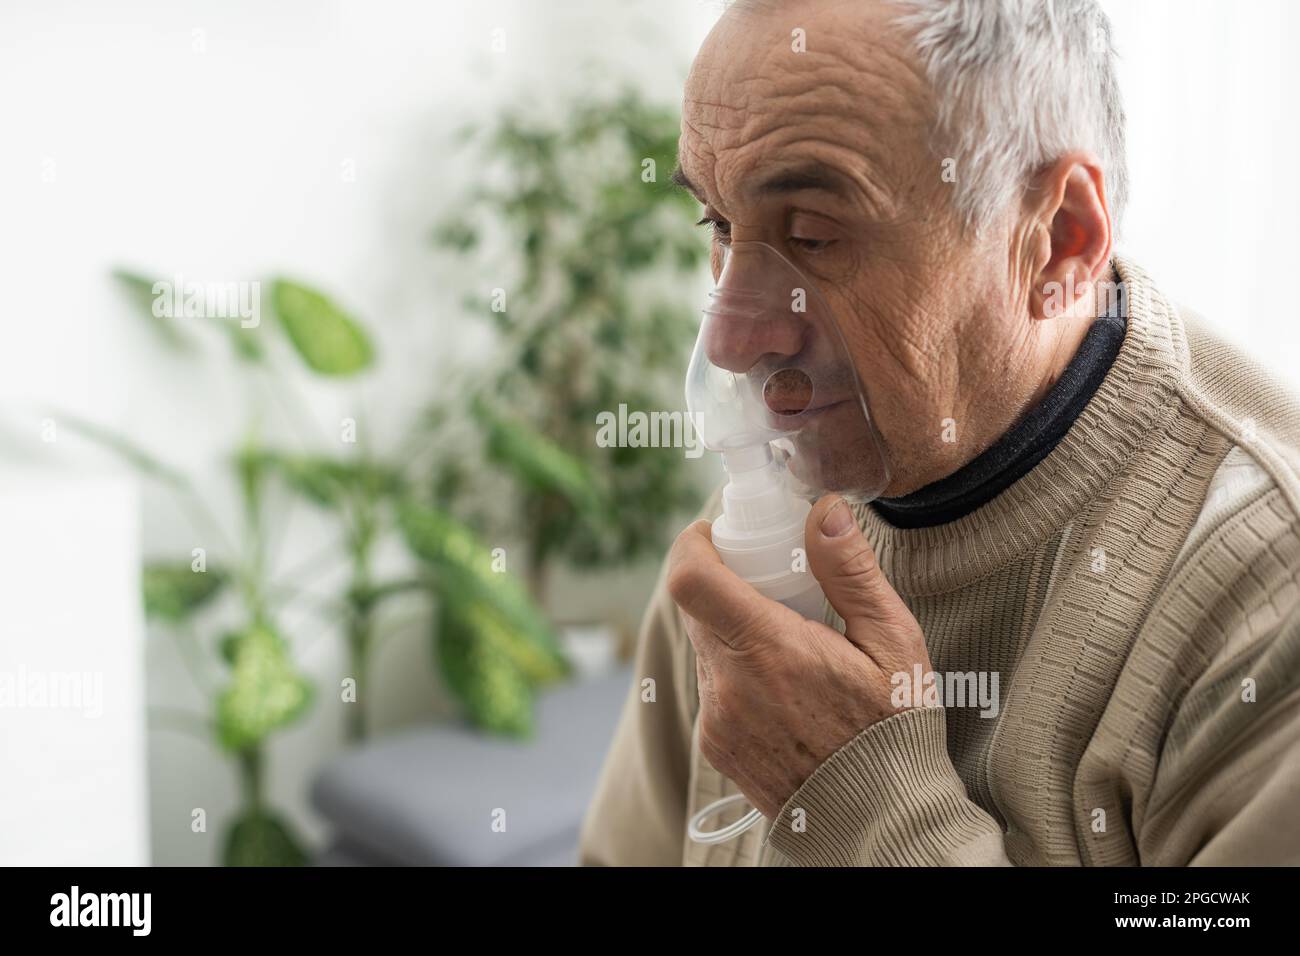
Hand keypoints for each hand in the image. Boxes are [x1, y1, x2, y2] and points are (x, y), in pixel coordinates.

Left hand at [666, 495, 932, 816]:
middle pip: (696, 609)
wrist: (881, 821)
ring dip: (733, 632)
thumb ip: (850, 571)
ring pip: (705, 649)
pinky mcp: (715, 746)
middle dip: (725, 584)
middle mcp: (729, 687)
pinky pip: (711, 689)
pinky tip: (783, 687)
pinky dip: (736, 673)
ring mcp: (717, 721)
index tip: (714, 533)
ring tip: (789, 643)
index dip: (691, 545)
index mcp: (770, 651)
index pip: (689, 580)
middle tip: (771, 583)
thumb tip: (822, 510)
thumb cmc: (894, 730)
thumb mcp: (893, 643)